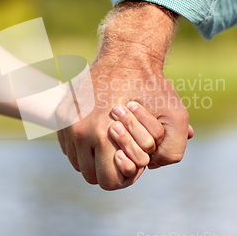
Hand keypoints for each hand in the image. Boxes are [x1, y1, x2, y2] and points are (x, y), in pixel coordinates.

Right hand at [57, 1, 191, 189]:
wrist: (127, 54)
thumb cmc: (152, 86)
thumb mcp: (175, 115)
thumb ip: (172, 150)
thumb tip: (150, 166)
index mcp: (103, 134)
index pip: (108, 181)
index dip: (125, 176)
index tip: (135, 160)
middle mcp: (79, 131)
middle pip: (91, 176)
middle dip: (109, 169)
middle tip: (124, 153)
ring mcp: (67, 122)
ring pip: (78, 162)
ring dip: (94, 158)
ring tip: (113, 142)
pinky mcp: (61, 115)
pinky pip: (69, 146)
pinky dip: (83, 145)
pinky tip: (100, 132)